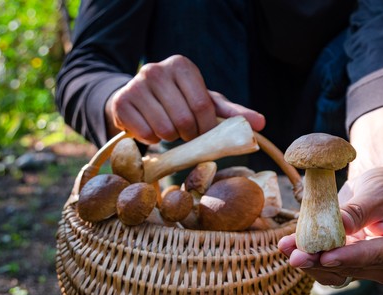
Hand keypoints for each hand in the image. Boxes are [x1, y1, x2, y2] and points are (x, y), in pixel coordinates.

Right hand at [106, 55, 264, 143]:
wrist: (137, 100)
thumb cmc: (179, 102)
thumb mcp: (207, 103)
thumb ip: (233, 114)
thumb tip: (262, 123)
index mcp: (182, 66)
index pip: (203, 106)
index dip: (206, 127)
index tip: (204, 132)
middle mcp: (156, 70)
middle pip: (184, 119)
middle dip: (189, 135)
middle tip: (185, 133)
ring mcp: (135, 85)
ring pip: (164, 129)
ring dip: (170, 138)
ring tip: (169, 128)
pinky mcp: (120, 103)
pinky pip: (145, 134)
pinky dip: (151, 139)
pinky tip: (151, 129)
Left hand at [278, 167, 382, 284]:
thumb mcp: (375, 194)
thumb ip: (355, 214)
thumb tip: (332, 230)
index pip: (374, 256)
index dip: (347, 258)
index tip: (324, 257)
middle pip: (350, 269)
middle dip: (320, 261)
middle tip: (295, 254)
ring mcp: (367, 269)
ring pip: (333, 273)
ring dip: (308, 262)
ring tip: (286, 247)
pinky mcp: (348, 265)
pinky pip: (325, 267)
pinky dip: (308, 257)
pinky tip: (288, 245)